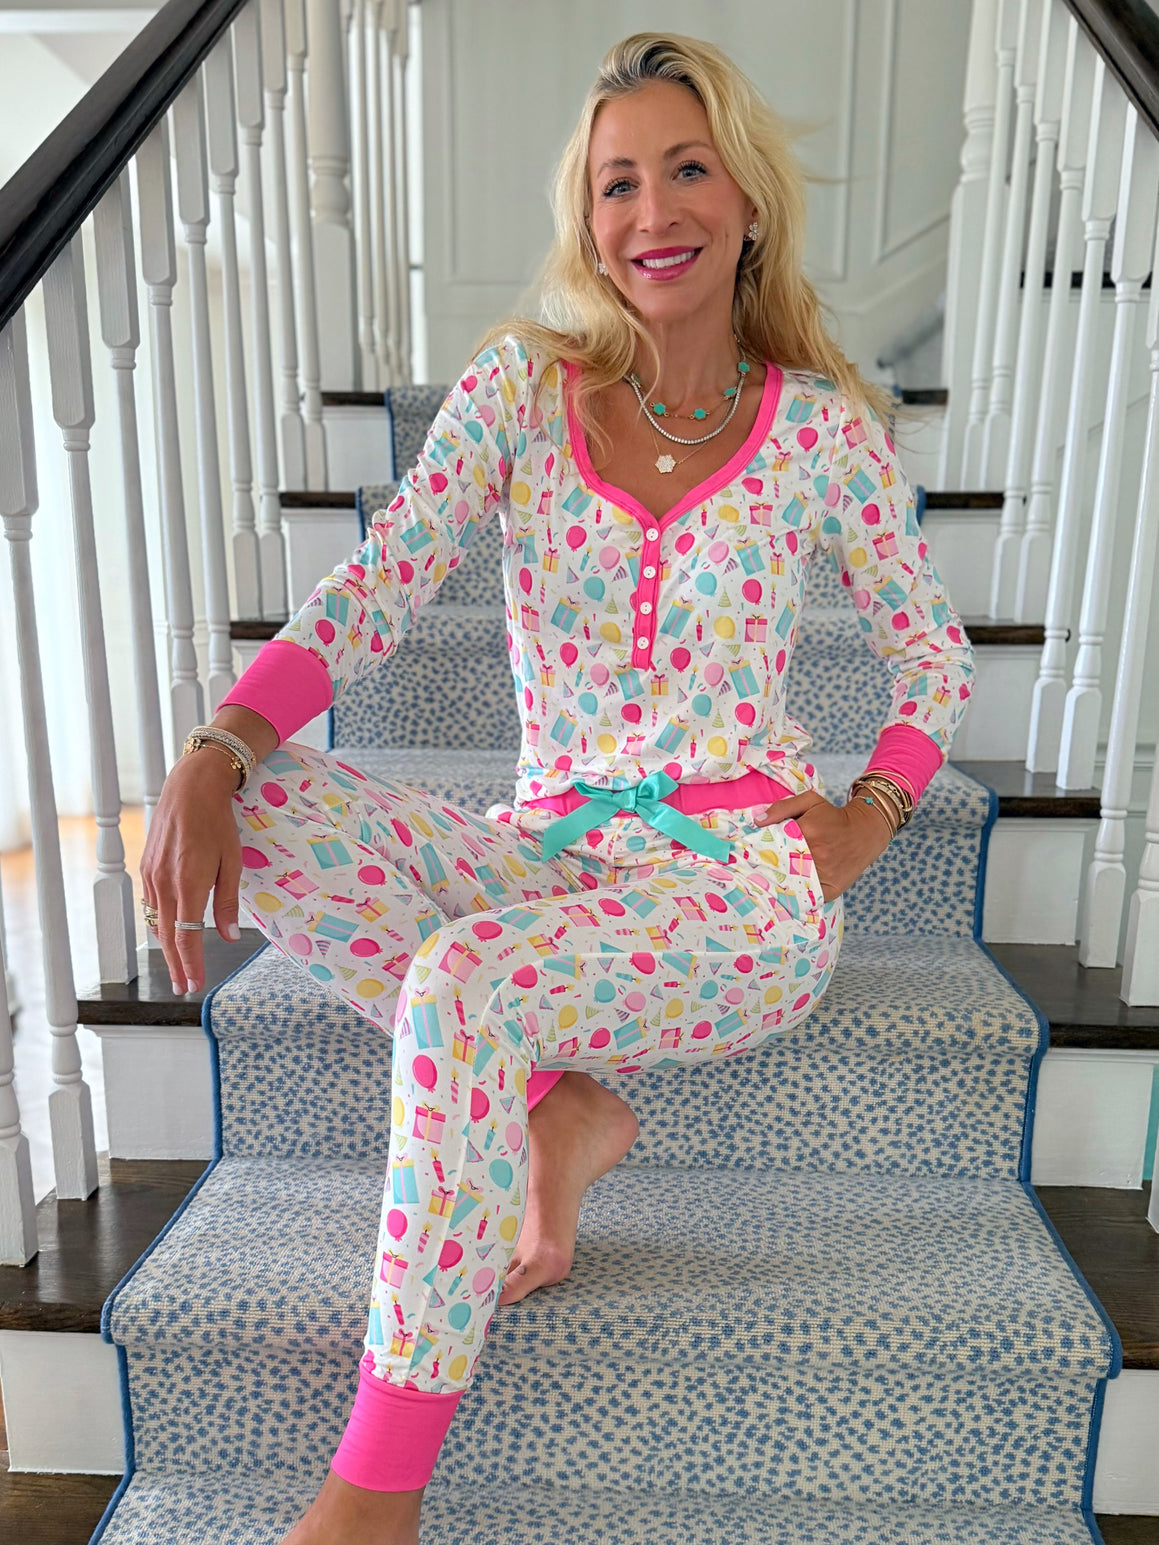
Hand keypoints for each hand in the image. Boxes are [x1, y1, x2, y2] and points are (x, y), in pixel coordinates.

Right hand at [139, 748, 244, 995]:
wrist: (190, 790)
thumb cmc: (217, 824)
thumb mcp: (232, 863)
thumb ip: (228, 903)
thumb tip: (229, 936)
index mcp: (189, 885)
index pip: (186, 937)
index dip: (191, 964)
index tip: (194, 984)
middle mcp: (165, 884)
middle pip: (167, 937)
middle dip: (177, 965)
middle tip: (184, 986)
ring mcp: (152, 876)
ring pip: (156, 922)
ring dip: (167, 947)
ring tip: (179, 967)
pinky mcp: (146, 868)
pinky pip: (152, 904)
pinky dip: (160, 923)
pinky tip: (168, 932)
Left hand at [753, 789, 892, 902]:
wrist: (865, 832)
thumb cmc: (833, 816)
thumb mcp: (810, 801)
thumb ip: (782, 808)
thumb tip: (757, 822)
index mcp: (809, 832)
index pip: (774, 844)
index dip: (761, 850)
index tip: (751, 855)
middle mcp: (817, 855)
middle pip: (781, 867)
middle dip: (767, 869)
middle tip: (753, 872)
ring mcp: (825, 875)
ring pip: (792, 885)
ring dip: (779, 885)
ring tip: (766, 884)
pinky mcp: (831, 890)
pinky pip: (807, 898)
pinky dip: (796, 897)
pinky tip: (787, 893)